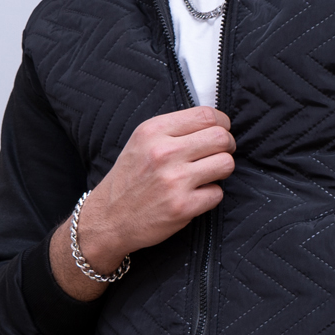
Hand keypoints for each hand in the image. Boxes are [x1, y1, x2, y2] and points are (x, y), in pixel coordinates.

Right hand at [50, 107, 234, 300]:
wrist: (108, 219)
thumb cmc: (130, 178)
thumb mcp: (142, 141)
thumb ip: (174, 129)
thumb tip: (215, 123)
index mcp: (154, 131)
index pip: (207, 115)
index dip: (222, 123)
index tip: (220, 131)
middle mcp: (163, 153)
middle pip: (221, 138)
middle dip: (227, 145)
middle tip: (219, 154)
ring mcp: (174, 181)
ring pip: (226, 164)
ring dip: (222, 170)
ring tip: (208, 174)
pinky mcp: (182, 207)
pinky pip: (218, 193)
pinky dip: (211, 195)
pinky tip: (195, 195)